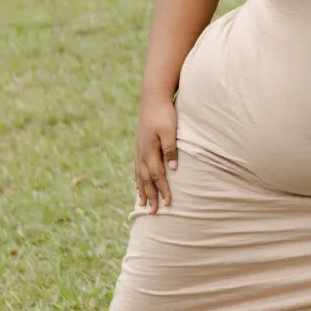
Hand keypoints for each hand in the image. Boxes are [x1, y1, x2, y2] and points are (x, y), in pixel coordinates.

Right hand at [135, 96, 177, 211]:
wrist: (153, 98)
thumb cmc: (164, 113)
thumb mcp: (170, 130)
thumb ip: (171, 148)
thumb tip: (173, 168)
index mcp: (150, 150)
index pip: (158, 176)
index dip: (163, 190)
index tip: (169, 204)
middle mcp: (142, 152)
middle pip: (146, 179)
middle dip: (150, 196)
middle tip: (153, 212)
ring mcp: (139, 149)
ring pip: (139, 175)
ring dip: (142, 190)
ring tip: (142, 203)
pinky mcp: (140, 145)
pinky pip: (137, 167)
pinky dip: (137, 178)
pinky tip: (138, 183)